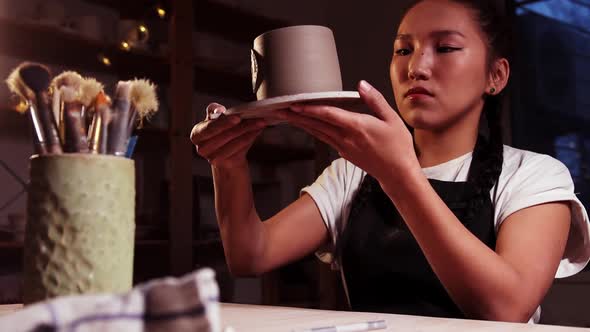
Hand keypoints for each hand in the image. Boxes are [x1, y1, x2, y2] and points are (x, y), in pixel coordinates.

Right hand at [190, 103, 267, 168]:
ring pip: (235, 143)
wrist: (226, 155)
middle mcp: (202, 148)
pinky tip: (257, 131)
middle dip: (243, 126)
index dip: (224, 123)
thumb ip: (213, 111)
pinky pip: (241, 149)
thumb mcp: (215, 120)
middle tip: (257, 119)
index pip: (210, 128)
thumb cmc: (221, 133)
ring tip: (260, 123)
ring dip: (250, 132)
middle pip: (225, 135)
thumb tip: (218, 110)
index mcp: (196, 135)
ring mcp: (213, 158)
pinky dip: (250, 139)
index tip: (238, 117)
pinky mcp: (225, 164)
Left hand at [276, 80, 418, 181]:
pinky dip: (314, 130)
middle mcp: (346, 138)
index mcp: (358, 127)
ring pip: (318, 133)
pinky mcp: (344, 153)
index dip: (311, 109)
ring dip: (302, 124)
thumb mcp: (391, 119)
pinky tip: (307, 125)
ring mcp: (343, 148)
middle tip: (281, 109)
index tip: (296, 104)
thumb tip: (361, 85)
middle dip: (297, 116)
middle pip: (317, 125)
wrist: (397, 174)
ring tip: (287, 116)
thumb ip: (374, 100)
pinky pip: (325, 139)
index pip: (329, 115)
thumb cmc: (397, 147)